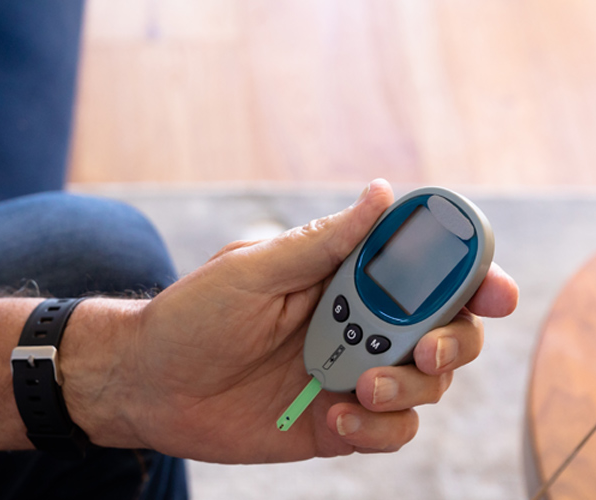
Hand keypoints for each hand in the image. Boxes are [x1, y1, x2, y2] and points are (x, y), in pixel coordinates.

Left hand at [72, 179, 518, 462]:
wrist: (146, 386)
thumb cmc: (188, 317)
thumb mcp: (250, 271)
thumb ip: (320, 243)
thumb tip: (383, 193)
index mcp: (341, 274)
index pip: (423, 267)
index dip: (468, 273)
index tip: (491, 290)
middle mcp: (358, 322)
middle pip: (445, 326)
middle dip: (453, 338)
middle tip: (421, 348)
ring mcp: (352, 373)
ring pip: (428, 382)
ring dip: (411, 387)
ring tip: (359, 389)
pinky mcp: (340, 423)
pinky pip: (393, 431)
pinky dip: (379, 429)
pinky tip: (335, 421)